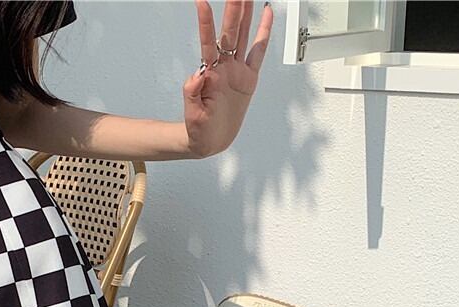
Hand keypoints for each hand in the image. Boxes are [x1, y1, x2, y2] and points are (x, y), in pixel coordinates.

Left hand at [182, 0, 272, 157]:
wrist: (209, 141)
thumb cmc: (199, 129)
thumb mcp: (193, 115)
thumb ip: (192, 93)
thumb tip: (197, 75)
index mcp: (210, 74)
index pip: (208, 43)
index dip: (206, 23)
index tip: (202, 3)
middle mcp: (223, 68)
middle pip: (228, 32)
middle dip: (232, 10)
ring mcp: (236, 71)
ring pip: (243, 36)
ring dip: (245, 15)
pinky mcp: (248, 79)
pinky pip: (257, 52)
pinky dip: (264, 33)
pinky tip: (266, 14)